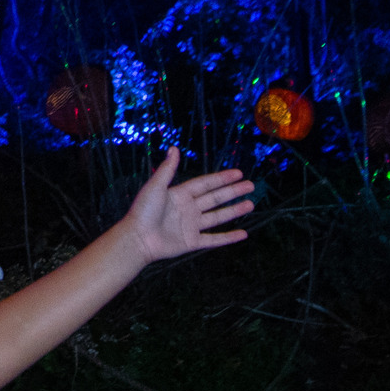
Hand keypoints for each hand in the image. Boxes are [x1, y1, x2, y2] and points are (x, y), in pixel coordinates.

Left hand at [121, 150, 252, 261]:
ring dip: (234, 211)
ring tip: (251, 204)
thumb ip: (167, 169)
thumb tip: (174, 148)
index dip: (222, 179)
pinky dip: (228, 237)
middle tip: (251, 185)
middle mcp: (188, 209)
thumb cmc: (143, 211)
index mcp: (180, 194)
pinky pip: (214, 239)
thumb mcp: (155, 186)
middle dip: (233, 192)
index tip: (238, 173)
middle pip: (215, 199)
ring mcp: (191, 226)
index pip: (206, 184)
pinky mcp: (192, 242)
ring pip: (218, 217)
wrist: (137, 238)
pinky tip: (243, 233)